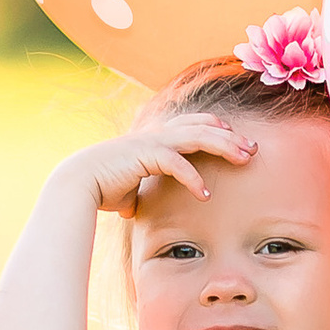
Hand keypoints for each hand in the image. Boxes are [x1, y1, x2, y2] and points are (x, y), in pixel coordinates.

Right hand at [59, 123, 254, 218]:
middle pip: (203, 126)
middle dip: (231, 136)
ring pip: (197, 137)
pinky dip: (193, 177)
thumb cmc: (100, 187)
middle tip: (253, 148)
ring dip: (224, 146)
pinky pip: (177, 163)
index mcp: (154, 137)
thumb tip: (134, 208)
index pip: (192, 122)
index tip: (235, 136)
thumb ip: (137, 192)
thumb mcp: (128, 187)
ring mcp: (151, 141)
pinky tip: (205, 194)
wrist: (76, 183)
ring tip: (244, 160)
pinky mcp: (145, 155)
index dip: (215, 126)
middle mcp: (156, 134)